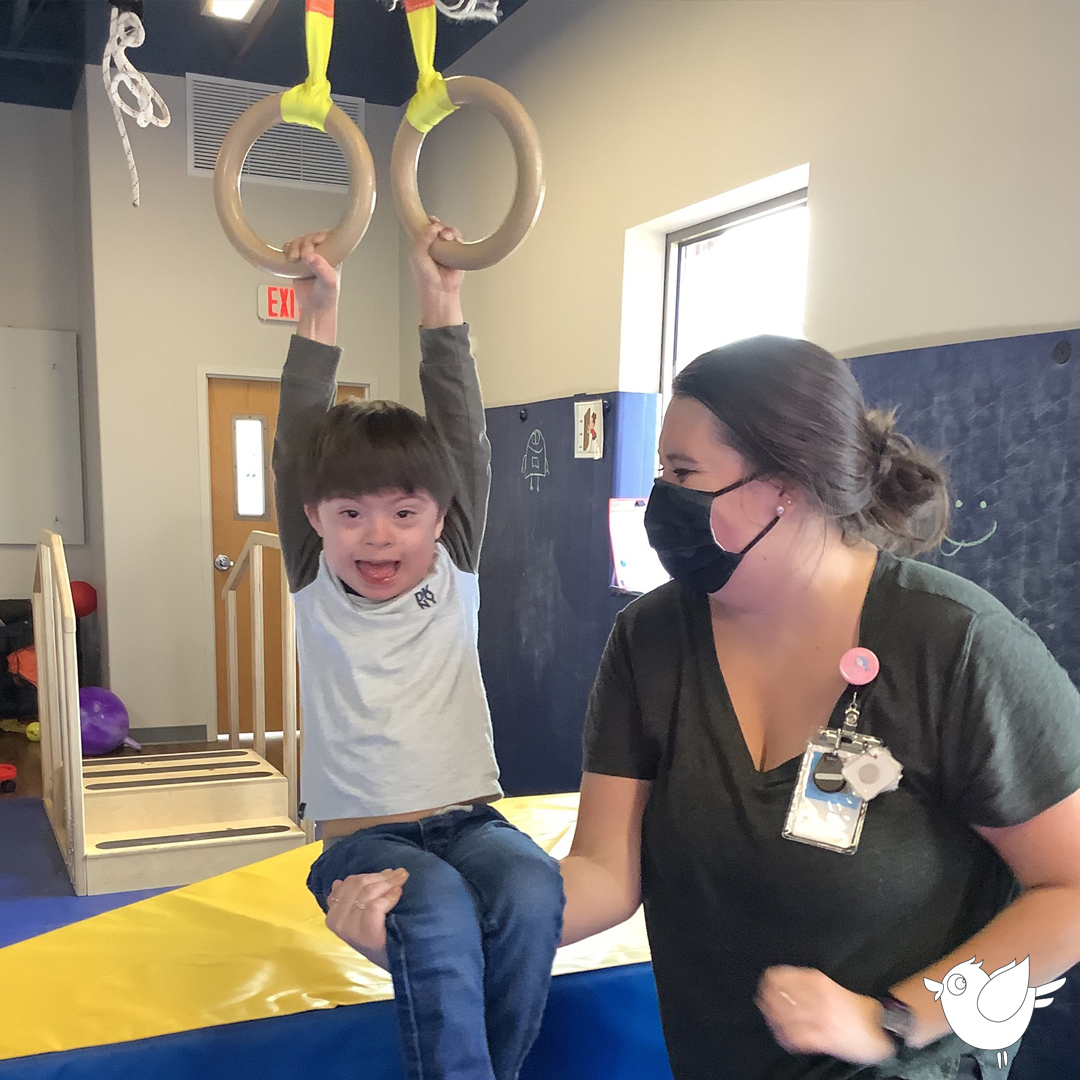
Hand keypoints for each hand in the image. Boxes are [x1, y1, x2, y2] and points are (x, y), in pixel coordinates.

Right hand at [283, 231, 339, 345]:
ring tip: (295, 258)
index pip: (328, 236)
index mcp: (333, 255)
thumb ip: (321, 267)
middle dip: (304, 243)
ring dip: (294, 246)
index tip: (314, 243)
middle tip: (304, 256)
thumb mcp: (328, 281)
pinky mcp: (297, 262)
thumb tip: (310, 255)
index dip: (319, 236)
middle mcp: (321, 254)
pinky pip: (289, 248)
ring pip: (299, 241)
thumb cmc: (326, 297)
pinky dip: (287, 250)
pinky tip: (289, 258)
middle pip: (310, 237)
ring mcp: (308, 257)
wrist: (314, 308)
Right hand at [325, 868, 408, 967]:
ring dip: (388, 883)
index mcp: (333, 915)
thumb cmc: (381, 939)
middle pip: (358, 884)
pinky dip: (389, 897)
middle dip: (382, 877)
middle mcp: (337, 922)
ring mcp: (349, 930)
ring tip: (402, 880)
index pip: (347, 883)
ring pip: (367, 892)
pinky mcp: (365, 935)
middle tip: (400, 874)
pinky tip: (399, 894)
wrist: (397, 964)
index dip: (370, 875)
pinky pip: (375, 906)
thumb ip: (351, 900)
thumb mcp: (361, 918)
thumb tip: (339, 882)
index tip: (389, 872)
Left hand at [410, 217, 464, 328]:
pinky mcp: (458, 254)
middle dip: (441, 226)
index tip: (432, 220)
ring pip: (450, 232)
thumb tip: (433, 225)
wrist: (440, 290)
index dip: (430, 222)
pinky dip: (459, 239)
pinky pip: (460, 241)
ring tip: (447, 238)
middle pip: (440, 228)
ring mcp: (446, 250)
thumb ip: (423, 237)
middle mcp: (434, 247)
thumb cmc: (426, 278)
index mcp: (421, 246)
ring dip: (449, 232)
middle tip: (440, 232)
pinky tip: (455, 244)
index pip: (426, 228)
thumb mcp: (417, 254)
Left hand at [756, 966, 895, 1064]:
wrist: (881, 1027)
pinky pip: (798, 1038)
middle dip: (768, 999)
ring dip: (774, 1018)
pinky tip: (782, 1035)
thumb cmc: (855, 1007)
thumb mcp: (832, 988)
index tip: (763, 980)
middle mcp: (818, 998)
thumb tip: (786, 987)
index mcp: (820, 982)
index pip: (787, 977)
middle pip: (783, 997)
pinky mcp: (824, 1039)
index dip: (771, 979)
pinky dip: (786, 1036)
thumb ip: (811, 986)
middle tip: (760, 1000)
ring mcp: (820, 1019)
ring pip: (787, 1017)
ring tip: (769, 1017)